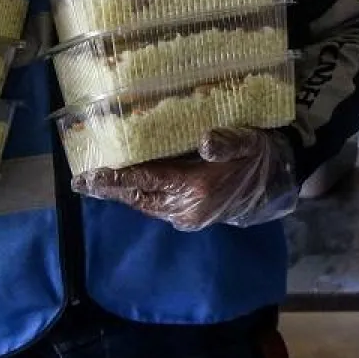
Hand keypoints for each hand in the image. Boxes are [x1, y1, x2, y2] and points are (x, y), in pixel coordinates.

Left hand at [73, 128, 297, 231]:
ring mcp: (187, 216)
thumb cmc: (260, 155)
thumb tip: (207, 141)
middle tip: (80, 182)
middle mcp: (187, 208)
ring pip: (144, 203)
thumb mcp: (250, 142)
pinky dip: (137, 194)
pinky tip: (126, 184)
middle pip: (138, 196)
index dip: (116, 178)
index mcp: (198, 188)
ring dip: (121, 192)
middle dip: (109, 189)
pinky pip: (155, 206)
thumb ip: (229, 142)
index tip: (89, 177)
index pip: (147, 181)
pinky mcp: (189, 217)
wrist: (278, 183)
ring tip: (94, 182)